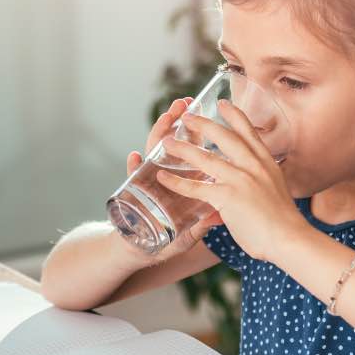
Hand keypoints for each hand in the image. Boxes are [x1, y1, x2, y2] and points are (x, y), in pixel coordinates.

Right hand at [118, 98, 222, 264]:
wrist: (142, 250)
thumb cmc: (168, 238)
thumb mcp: (192, 229)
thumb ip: (204, 219)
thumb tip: (221, 213)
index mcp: (184, 178)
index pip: (192, 147)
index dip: (199, 130)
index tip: (205, 112)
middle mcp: (165, 173)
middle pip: (172, 140)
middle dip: (175, 120)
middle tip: (182, 104)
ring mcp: (149, 180)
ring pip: (153, 151)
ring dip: (157, 134)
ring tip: (164, 121)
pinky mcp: (135, 193)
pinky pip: (132, 178)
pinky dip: (132, 167)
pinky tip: (135, 158)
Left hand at [155, 100, 304, 263]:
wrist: (291, 240)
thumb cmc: (285, 222)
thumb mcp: (277, 189)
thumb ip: (262, 180)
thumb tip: (255, 180)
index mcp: (266, 163)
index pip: (249, 132)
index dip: (235, 116)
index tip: (224, 103)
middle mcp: (253, 166)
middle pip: (224, 137)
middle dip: (203, 124)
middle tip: (187, 116)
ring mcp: (240, 180)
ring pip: (205, 159)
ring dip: (183, 149)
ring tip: (167, 142)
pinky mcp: (228, 197)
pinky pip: (197, 188)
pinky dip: (177, 183)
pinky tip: (163, 178)